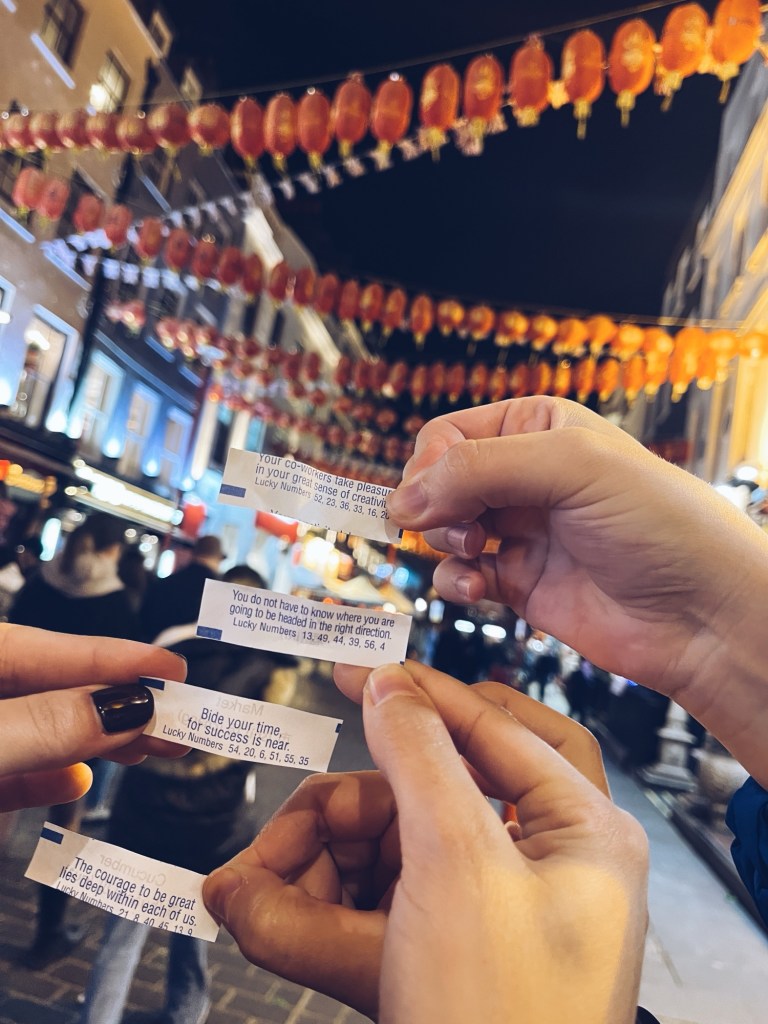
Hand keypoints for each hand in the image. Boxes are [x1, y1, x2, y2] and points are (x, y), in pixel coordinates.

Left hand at [0, 624, 187, 810]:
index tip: (170, 667)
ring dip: (92, 739)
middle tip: (177, 714)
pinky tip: (78, 780)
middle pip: (44, 689)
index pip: (37, 647)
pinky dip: (44, 779)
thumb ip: (42, 724)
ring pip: (33, 732)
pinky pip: (7, 778)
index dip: (108, 655)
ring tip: (150, 745)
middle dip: (112, 700)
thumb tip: (124, 708)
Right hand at [204, 662, 647, 1023]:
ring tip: (270, 885)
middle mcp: (548, 865)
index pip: (498, 726)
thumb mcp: (456, 860)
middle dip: (365, 798)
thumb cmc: (505, 1021)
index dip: (424, 692)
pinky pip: (388, 900)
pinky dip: (336, 902)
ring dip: (333, 857)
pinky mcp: (454, 951)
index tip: (363, 670)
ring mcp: (499, 911)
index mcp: (583, 831)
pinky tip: (288, 910)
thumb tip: (390, 686)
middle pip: (446, 788)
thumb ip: (419, 756)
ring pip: (405, 845)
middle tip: (314, 797)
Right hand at [387, 396, 767, 785]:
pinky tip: (475, 588)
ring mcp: (521, 533)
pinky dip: (455, 583)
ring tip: (473, 550)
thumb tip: (401, 498)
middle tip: (454, 526)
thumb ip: (480, 469)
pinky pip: (461, 577)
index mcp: (537, 429)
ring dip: (443, 542)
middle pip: (437, 482)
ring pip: (442, 530)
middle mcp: (524, 478)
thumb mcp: (571, 465)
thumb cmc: (660, 524)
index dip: (428, 463)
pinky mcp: (520, 584)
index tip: (423, 496)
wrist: (702, 613)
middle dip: (432, 504)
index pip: (448, 434)